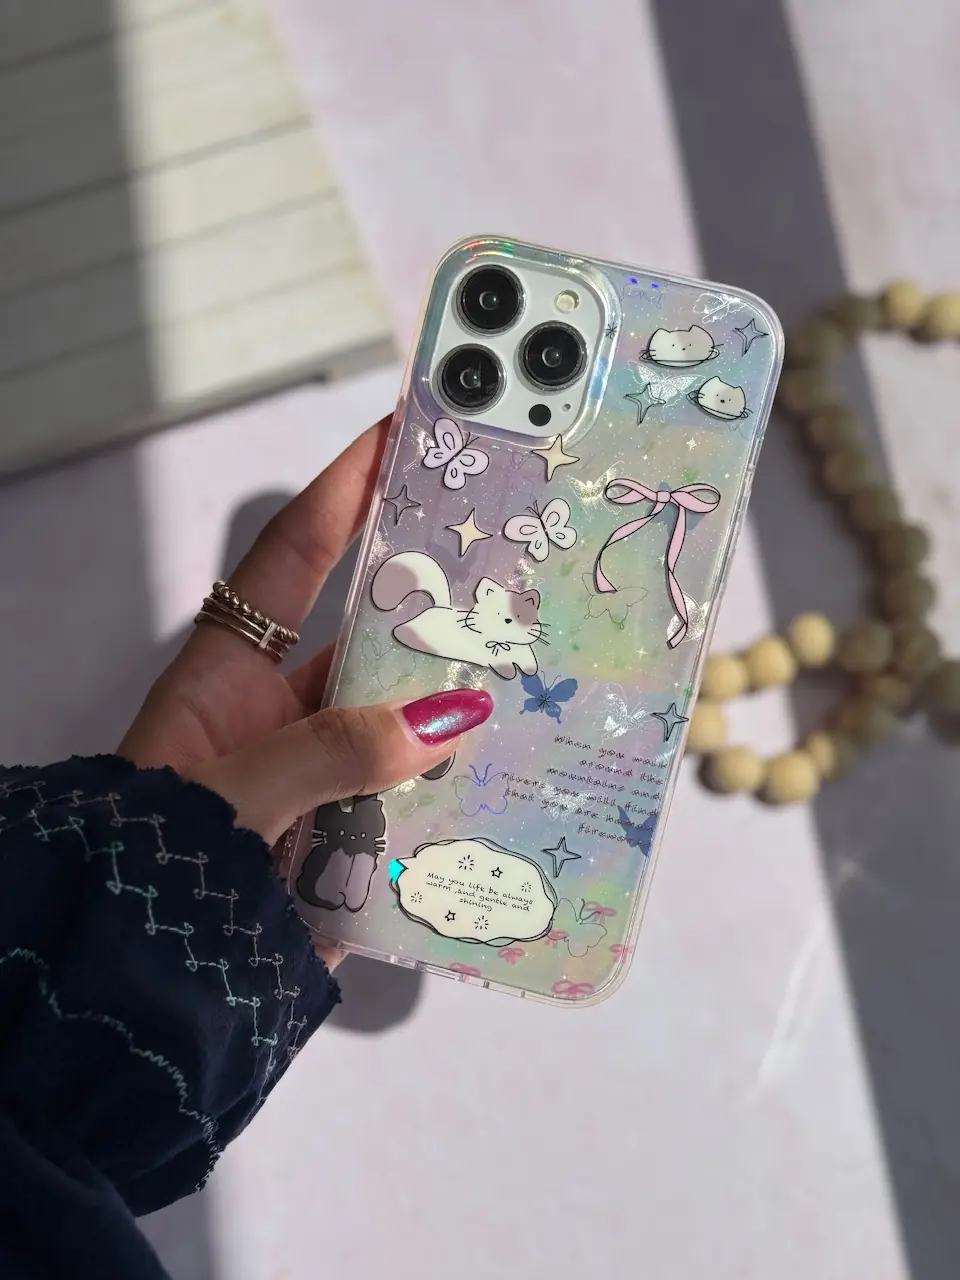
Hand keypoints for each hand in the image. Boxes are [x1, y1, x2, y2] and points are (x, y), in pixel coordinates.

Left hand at [119, 418, 492, 966]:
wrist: (139, 982)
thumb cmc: (158, 863)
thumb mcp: (234, 792)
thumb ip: (331, 751)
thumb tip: (450, 717)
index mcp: (232, 672)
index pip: (295, 555)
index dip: (345, 488)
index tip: (400, 429)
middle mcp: (283, 713)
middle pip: (370, 638)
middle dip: (434, 606)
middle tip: (514, 565)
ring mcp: (319, 774)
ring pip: (404, 722)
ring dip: (458, 711)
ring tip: (539, 677)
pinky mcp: (347, 836)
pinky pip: (416, 799)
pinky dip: (460, 794)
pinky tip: (519, 782)